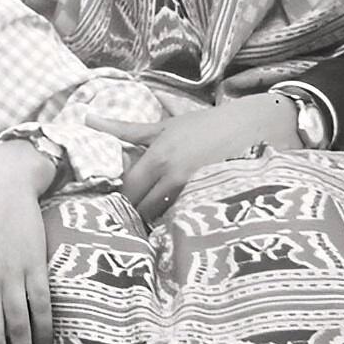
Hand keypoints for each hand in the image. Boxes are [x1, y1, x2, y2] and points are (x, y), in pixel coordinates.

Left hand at [91, 95, 298, 223]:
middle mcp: (174, 177)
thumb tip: (88, 120)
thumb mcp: (165, 126)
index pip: (127, 191)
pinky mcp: (214, 203)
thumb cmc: (205, 125)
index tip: (116, 203)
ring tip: (154, 220)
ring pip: (165, 219)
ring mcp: (195, 192)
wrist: (254, 127)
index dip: (120, 200)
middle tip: (132, 216)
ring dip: (157, 221)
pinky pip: (188, 221)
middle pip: (142, 209)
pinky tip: (179, 223)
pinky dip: (180, 224)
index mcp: (158, 158)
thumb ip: (126, 130)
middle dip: (135, 214)